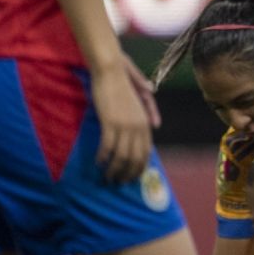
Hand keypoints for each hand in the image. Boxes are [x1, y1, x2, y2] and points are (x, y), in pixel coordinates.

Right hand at [91, 57, 154, 181]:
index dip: (139, 167)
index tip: (132, 178)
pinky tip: (98, 162)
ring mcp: (125, 124)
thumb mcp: (138, 102)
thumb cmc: (123, 85)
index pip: (146, 152)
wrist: (113, 72)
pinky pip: (107, 146)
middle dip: (127, 173)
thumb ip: (147, 115)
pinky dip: (103, 157)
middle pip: (135, 157)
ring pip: (121, 155)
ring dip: (113, 169)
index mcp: (146, 122)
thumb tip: (156, 125)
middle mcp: (139, 126)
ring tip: (106, 177)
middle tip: (117, 183)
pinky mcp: (111, 122)